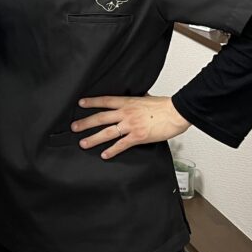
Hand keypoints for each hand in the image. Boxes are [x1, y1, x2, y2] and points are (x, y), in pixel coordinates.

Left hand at [71, 95, 189, 159]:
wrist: (176, 112)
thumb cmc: (165, 106)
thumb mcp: (147, 98)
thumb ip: (137, 99)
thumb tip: (136, 97)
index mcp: (128, 102)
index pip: (105, 101)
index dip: (92, 102)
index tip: (80, 103)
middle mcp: (126, 113)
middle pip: (101, 118)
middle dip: (86, 123)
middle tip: (74, 127)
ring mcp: (131, 125)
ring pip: (107, 132)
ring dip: (94, 138)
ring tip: (83, 143)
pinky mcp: (138, 136)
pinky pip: (122, 145)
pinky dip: (112, 150)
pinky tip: (104, 155)